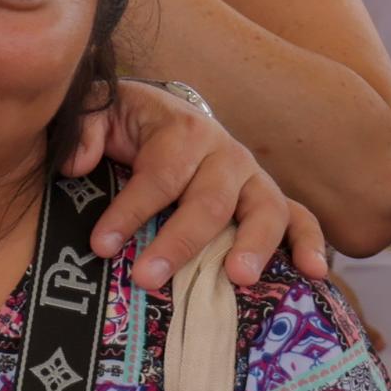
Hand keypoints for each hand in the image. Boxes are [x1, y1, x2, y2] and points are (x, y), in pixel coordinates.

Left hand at [72, 79, 323, 288]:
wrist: (164, 116)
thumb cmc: (127, 122)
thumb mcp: (100, 113)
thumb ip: (84, 131)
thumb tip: (77, 163)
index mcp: (183, 130)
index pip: (159, 175)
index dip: (130, 211)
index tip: (102, 245)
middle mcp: (225, 154)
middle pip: (210, 200)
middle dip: (179, 242)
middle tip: (150, 278)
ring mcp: (254, 178)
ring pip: (266, 210)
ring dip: (253, 245)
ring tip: (237, 278)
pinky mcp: (270, 198)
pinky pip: (301, 219)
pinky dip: (312, 244)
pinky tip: (314, 273)